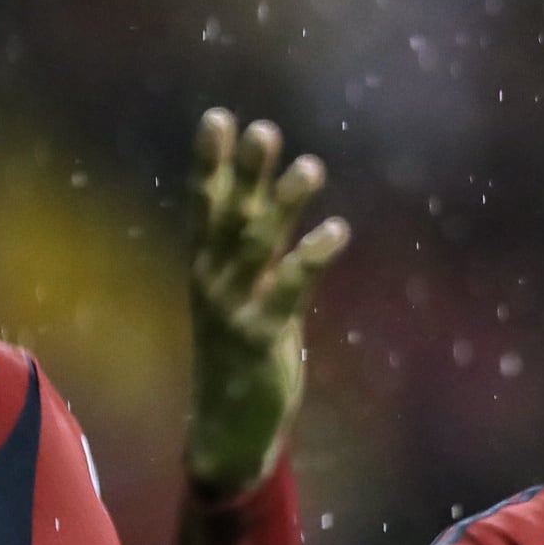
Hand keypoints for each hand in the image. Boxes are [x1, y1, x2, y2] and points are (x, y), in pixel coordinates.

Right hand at [186, 110, 348, 493]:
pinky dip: (312, 257)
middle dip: (246, 172)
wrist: (228, 426)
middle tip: (262, 129)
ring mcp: (234, 308)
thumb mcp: (243, 293)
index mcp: (206, 266)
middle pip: (229, 215)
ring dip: (284, 205)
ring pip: (257, 245)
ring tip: (310, 166)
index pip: (207, 204)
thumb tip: (265, 198)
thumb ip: (254, 249)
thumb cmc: (240, 350)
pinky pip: (289, 289)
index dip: (211, 162)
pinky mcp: (261, 336)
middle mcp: (213, 281)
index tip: (218, 118)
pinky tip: (337, 230)